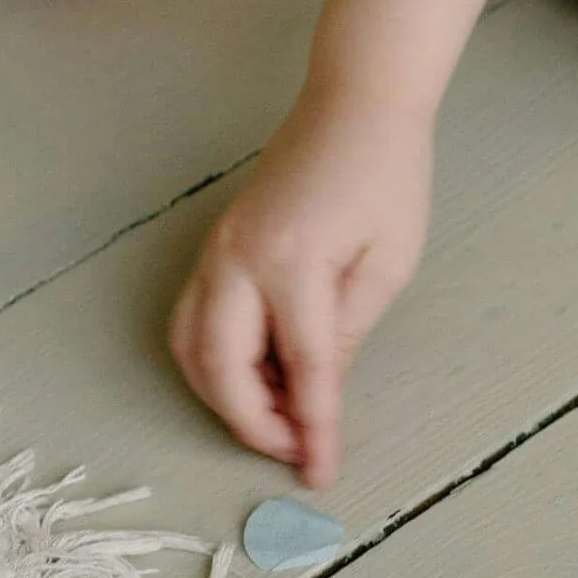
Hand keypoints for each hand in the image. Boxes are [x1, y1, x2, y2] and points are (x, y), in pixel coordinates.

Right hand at [167, 85, 431, 487]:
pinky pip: (193, 319)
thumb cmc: (387, 177)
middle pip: (220, 369)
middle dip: (251, 422)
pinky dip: (214, 361)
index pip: (301, 369)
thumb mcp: (387, 265)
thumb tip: (317, 395)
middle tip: (292, 450)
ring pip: (189, 347)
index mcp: (293, 262)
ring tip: (276, 418)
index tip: (320, 472)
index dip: (311, 429)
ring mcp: (216, 249)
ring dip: (224, 396)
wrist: (355, 104)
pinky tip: (258, 375)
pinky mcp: (214, 245)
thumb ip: (346, 334)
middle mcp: (239, 258)